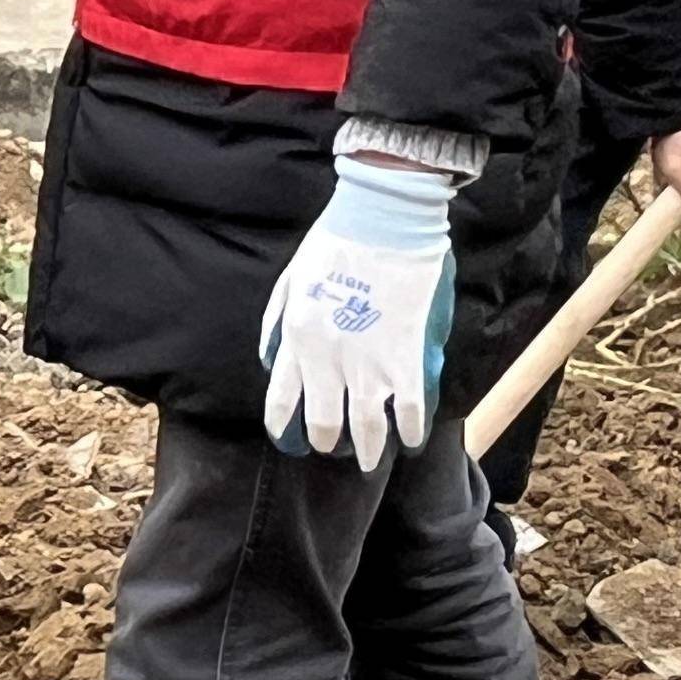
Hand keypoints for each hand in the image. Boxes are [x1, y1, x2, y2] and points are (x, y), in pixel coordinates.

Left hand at [259, 153, 461, 469]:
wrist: (384, 218)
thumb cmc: (335, 243)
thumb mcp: (288, 282)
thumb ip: (276, 325)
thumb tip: (269, 361)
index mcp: (297, 339)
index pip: (282, 402)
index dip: (286, 430)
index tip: (292, 441)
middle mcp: (328, 358)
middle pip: (324, 422)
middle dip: (327, 443)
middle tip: (334, 448)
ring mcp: (369, 361)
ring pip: (367, 426)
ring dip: (370, 450)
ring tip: (372, 461)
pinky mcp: (407, 356)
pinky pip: (410, 408)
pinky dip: (410, 430)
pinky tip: (411, 440)